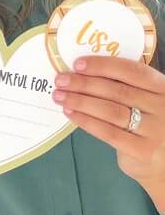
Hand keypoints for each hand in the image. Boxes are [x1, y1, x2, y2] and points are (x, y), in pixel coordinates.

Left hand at [52, 55, 164, 211]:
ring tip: (59, 96)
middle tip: (60, 80)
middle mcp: (163, 107)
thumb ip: (126, 86)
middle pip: (117, 91)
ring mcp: (155, 131)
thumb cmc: (148, 123)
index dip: (103, 66)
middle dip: (83, 84)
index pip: (132, 71)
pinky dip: (86, 120)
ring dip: (80, 101)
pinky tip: (70, 113)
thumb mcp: (146, 100)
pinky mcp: (143, 151)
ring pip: (110, 111)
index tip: (77, 64)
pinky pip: (108, 132)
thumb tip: (82, 72)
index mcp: (163, 88)